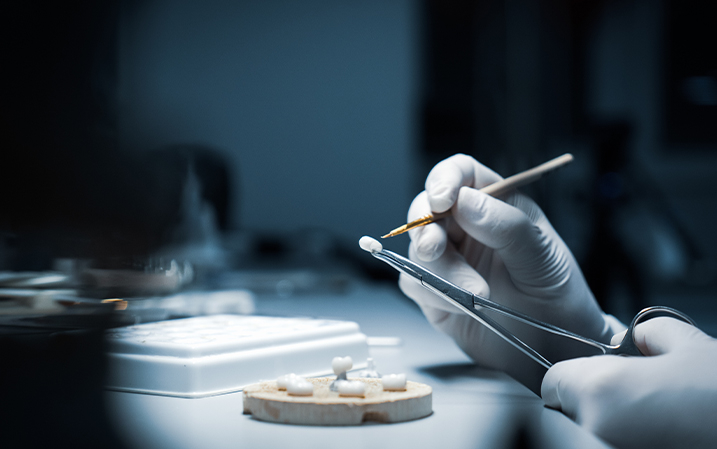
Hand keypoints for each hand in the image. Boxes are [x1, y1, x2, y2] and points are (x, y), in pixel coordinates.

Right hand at [399, 154, 614, 391]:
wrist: (552, 345)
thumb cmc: (556, 292)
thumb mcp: (542, 254)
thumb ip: (506, 225)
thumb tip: (464, 202)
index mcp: (494, 203)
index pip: (460, 173)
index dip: (444, 180)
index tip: (441, 200)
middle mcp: (465, 226)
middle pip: (425, 208)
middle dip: (425, 229)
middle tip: (436, 249)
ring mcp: (447, 258)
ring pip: (417, 249)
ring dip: (441, 272)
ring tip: (477, 294)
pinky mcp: (434, 290)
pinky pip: (414, 282)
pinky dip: (434, 294)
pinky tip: (464, 307)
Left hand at [542, 317, 716, 447]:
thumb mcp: (693, 346)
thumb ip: (653, 335)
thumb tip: (640, 338)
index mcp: (600, 391)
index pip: (552, 384)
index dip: (572, 381)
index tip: (590, 384)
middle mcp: (593, 432)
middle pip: (560, 417)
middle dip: (582, 408)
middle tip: (625, 407)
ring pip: (577, 439)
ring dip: (598, 429)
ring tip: (643, 424)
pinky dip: (616, 443)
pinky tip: (652, 438)